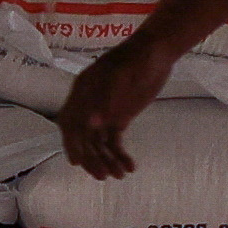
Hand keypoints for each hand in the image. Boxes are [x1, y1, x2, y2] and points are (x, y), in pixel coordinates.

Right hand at [57, 38, 168, 180]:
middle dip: (92, 158)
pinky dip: (120, 155)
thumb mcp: (122, 74)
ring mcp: (104, 112)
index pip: (70, 122)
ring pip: (99, 143)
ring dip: (107, 160)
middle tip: (103, 176)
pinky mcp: (120, 118)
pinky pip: (115, 141)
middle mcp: (89, 104)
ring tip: (120, 175)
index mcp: (83, 91)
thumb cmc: (139, 57)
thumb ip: (107, 98)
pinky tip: (130, 167)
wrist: (158, 51)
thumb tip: (93, 124)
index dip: (71, 143)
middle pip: (84, 137)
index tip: (76, 162)